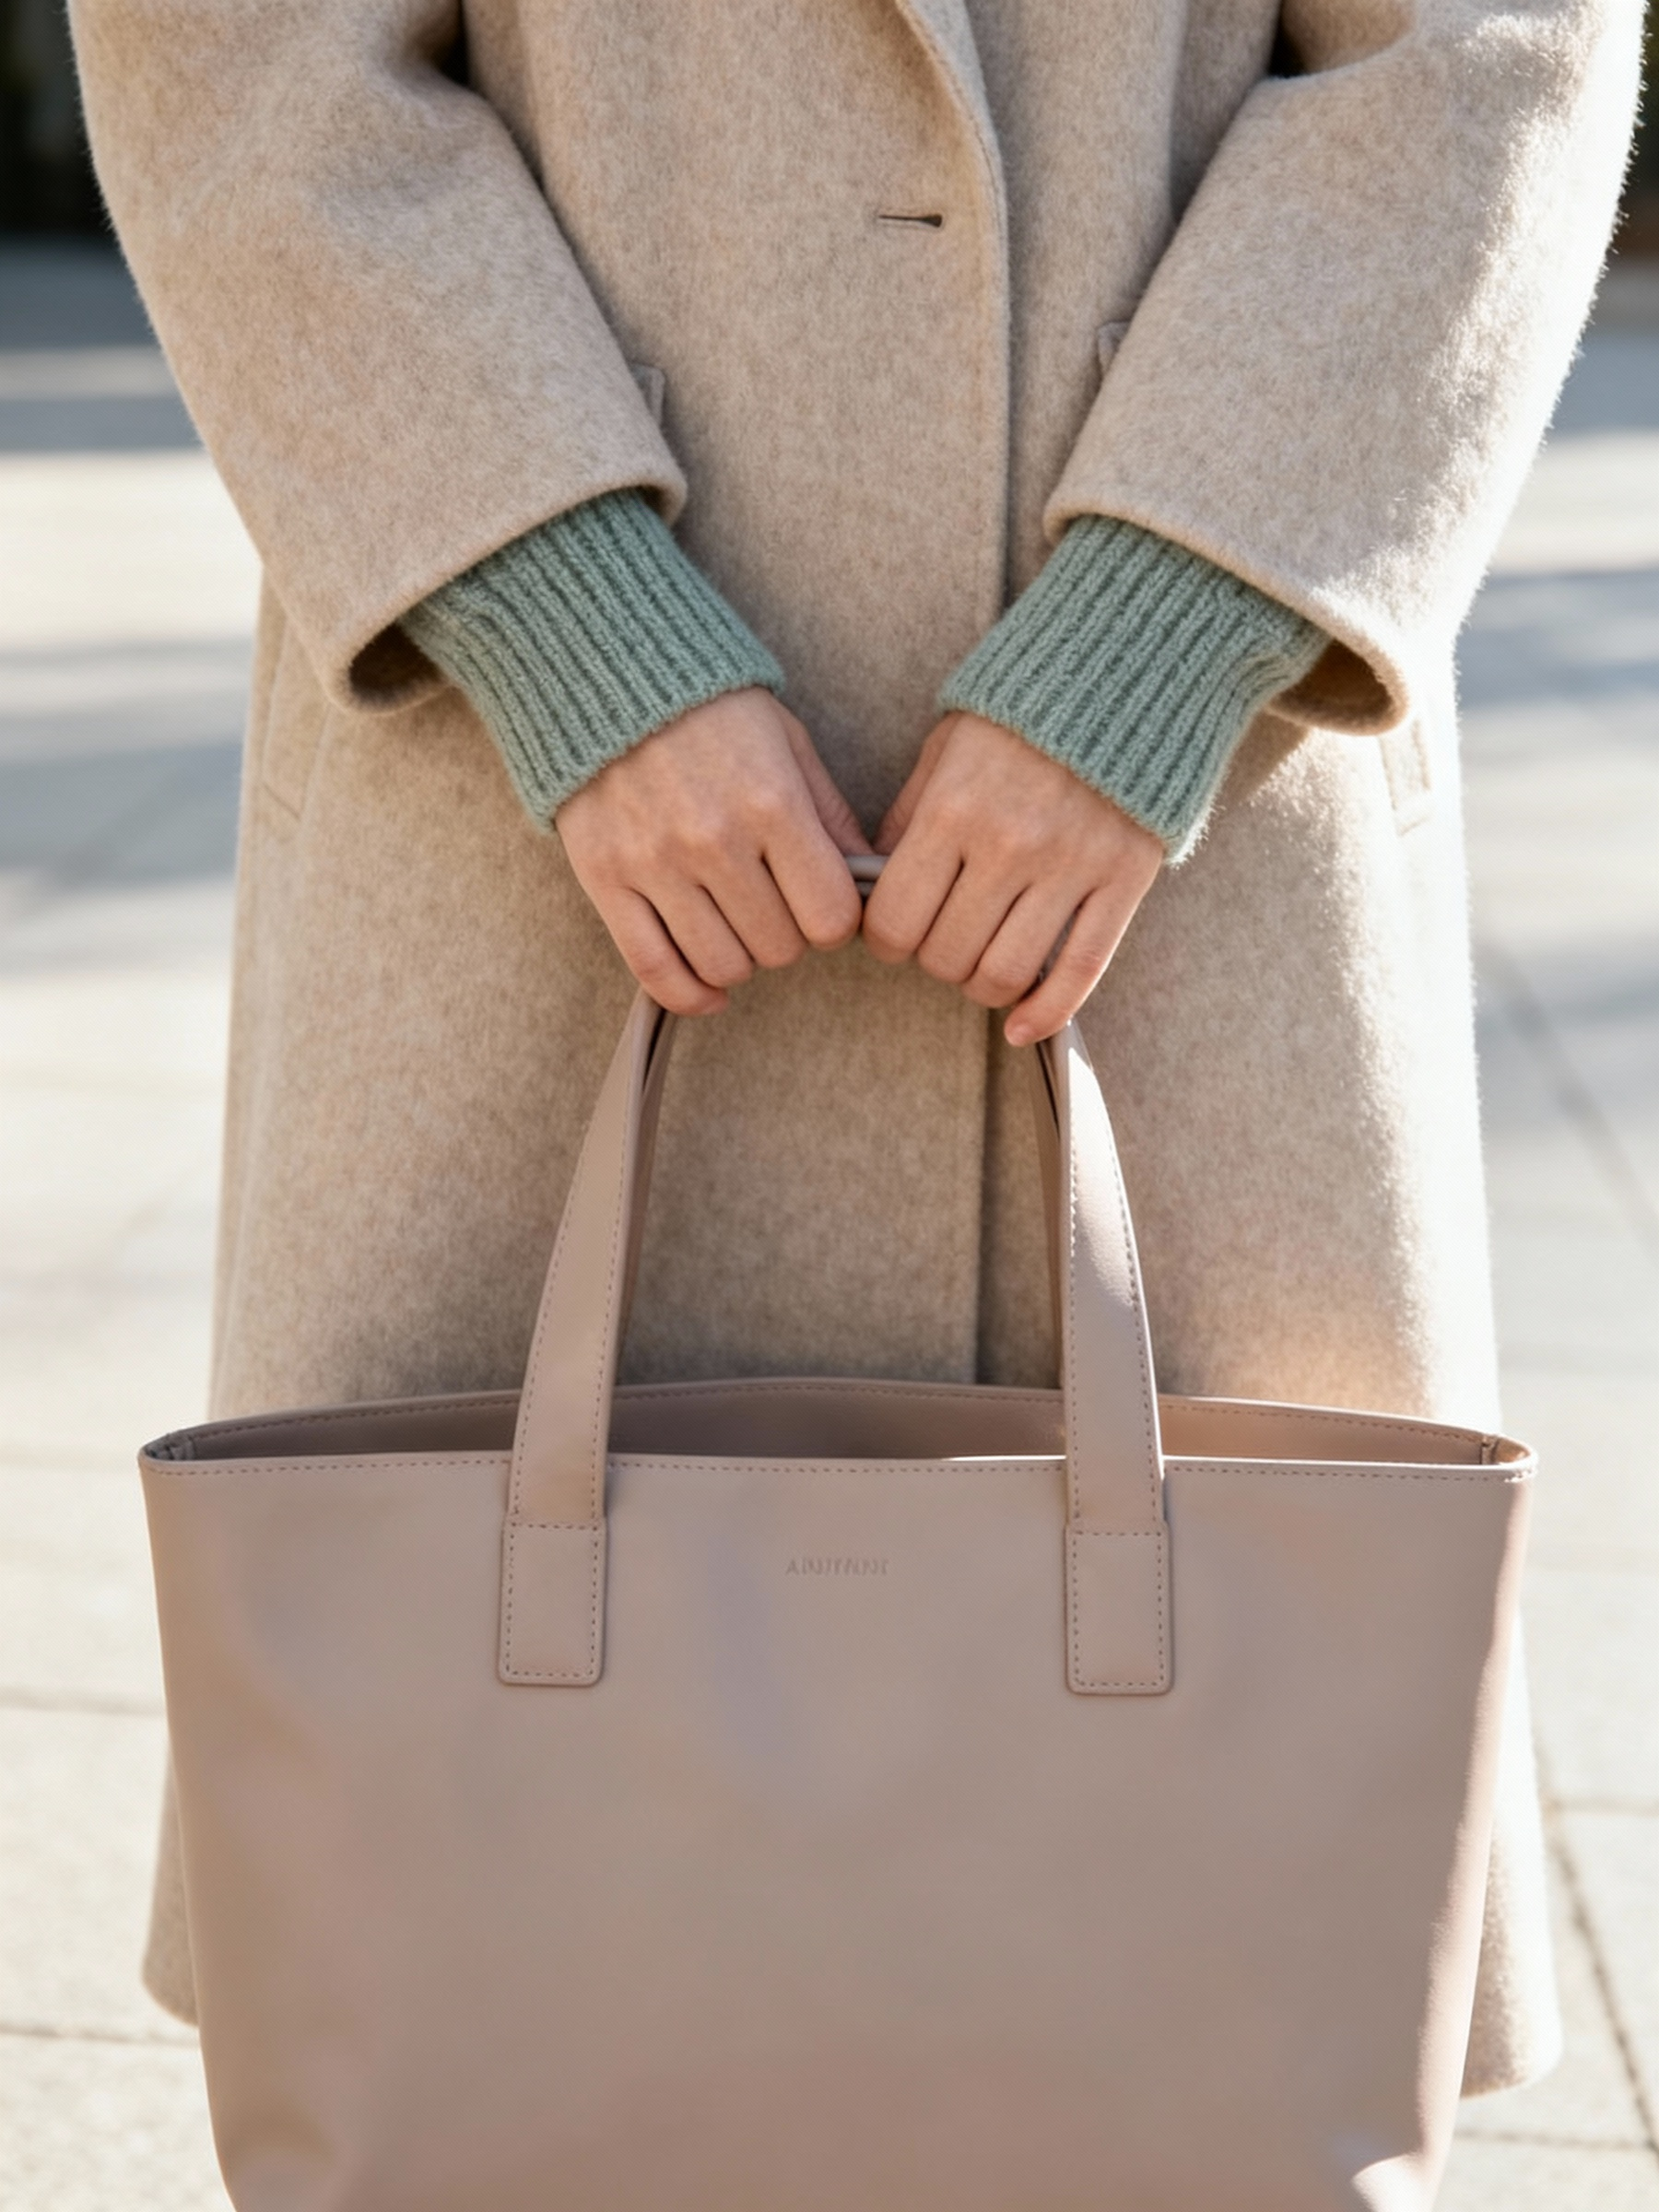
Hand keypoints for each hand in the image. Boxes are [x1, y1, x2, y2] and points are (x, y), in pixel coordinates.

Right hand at [556, 687, 870, 1015]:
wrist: (609, 671)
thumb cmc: (711, 708)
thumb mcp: (788, 742)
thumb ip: (830, 816)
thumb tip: (868, 881)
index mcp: (772, 803)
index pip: (830, 918)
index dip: (836, 923)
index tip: (822, 907)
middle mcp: (714, 840)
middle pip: (779, 948)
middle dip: (788, 937)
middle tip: (775, 908)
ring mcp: (655, 863)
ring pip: (722, 965)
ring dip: (741, 960)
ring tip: (737, 927)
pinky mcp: (605, 879)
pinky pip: (654, 969)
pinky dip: (689, 995)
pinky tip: (710, 991)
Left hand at [862, 712, 1162, 1045]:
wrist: (1129, 674)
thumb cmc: (1024, 715)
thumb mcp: (948, 748)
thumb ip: (910, 819)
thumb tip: (876, 888)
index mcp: (954, 809)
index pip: (894, 920)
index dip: (884, 941)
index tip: (893, 933)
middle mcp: (1010, 843)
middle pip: (947, 956)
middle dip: (933, 963)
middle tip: (939, 944)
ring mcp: (1071, 866)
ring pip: (1006, 974)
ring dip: (982, 987)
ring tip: (980, 965)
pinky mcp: (1124, 880)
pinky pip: (1081, 971)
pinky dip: (1046, 1013)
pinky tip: (1022, 1026)